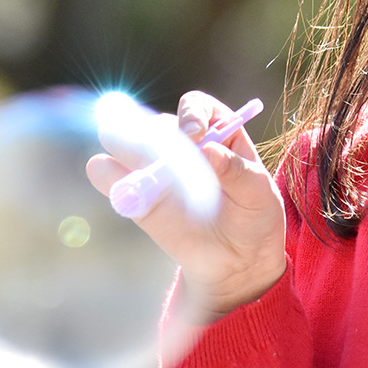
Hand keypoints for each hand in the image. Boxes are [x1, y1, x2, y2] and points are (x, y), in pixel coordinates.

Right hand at [87, 90, 286, 322]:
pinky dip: (109, 177)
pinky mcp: (138, 196)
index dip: (191, 115)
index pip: (195, 106)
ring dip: (123, 145)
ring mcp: (155, 167)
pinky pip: (113, 178)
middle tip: (156, 151)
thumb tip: (208, 150)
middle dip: (151, 130)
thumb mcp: (259, 194)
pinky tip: (112, 181)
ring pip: (126, 142)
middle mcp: (181, 142)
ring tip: (130, 159)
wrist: (236, 261)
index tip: (195, 136)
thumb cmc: (254, 217)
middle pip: (156, 121)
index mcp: (217, 130)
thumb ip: (237, 171)